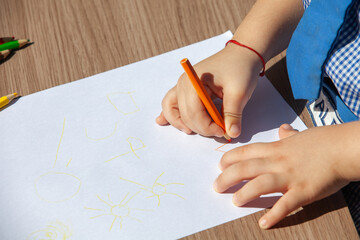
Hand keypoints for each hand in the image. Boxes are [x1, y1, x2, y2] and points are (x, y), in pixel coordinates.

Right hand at [156, 44, 262, 137]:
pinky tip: (161, 121)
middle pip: (184, 114)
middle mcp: (184, 83)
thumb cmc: (240, 68)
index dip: (207, 126)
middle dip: (200, 127)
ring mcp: (183, 85)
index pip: (193, 112)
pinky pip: (172, 103)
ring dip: (181, 123)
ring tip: (193, 131)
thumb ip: (233, 114)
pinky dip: (170, 113)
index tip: (222, 131)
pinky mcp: (186, 88)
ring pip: (172, 109)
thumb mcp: (240, 92)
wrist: (242, 53)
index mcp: (194, 81)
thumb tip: (231, 133)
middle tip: (219, 131)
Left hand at [214, 122, 359, 228]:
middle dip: (227, 177)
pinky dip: (274, 215)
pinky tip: (263, 223)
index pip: (246, 152)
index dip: (230, 158)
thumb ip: (288, 134)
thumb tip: (283, 129)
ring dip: (244, 193)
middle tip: (217, 186)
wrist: (344, 148)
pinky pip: (285, 204)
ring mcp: (290, 176)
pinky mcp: (304, 191)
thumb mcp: (302, 134)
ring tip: (234, 201)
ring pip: (260, 184)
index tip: (219, 165)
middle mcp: (279, 161)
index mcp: (277, 148)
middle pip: (246, 168)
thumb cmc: (324, 141)